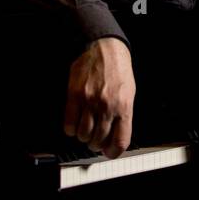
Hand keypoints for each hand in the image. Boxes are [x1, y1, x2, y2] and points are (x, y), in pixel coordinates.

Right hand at [63, 37, 135, 157]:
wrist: (104, 47)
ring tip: (85, 130)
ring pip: (83, 135)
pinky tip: (74, 124)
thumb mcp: (129, 94)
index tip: (108, 152)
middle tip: (95, 139)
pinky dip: (71, 129)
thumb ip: (123, 115)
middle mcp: (107, 107)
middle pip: (99, 141)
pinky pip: (69, 124)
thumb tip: (115, 136)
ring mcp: (90, 102)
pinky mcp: (74, 96)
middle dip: (96, 144)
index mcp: (124, 108)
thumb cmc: (118, 70)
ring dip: (83, 137)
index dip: (113, 152)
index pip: (120, 142)